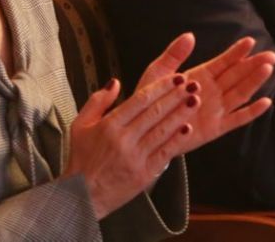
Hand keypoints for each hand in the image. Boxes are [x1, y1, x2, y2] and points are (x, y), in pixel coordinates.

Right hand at [65, 72, 198, 218]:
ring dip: (181, 114)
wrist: (81, 196)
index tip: (176, 78)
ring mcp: (135, 157)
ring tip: (194, 101)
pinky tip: (187, 128)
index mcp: (109, 125)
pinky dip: (177, 140)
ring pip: (162, 130)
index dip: (161, 87)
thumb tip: (115, 82)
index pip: (140, 100)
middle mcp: (123, 139)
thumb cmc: (82, 160)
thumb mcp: (80, 126)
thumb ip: (98, 101)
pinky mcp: (144, 173)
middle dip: (176, 96)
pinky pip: (164, 153)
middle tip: (192, 84)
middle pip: (154, 112)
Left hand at [135, 33, 274, 154]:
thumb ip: (174, 55)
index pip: (224, 62)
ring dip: (255, 82)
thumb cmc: (150, 101)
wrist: (144, 131)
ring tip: (268, 69)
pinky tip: (265, 102)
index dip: (237, 52)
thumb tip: (189, 35)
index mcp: (201, 76)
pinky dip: (252, 112)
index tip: (250, 41)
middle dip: (254, 64)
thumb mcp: (158, 74)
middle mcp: (213, 92)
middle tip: (270, 55)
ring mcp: (216, 110)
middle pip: (238, 76)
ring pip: (241, 93)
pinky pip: (237, 119)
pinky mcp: (215, 128)